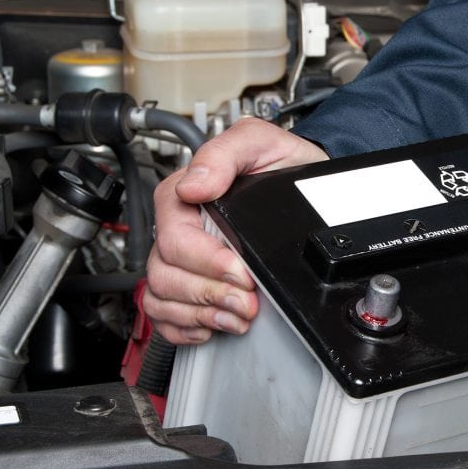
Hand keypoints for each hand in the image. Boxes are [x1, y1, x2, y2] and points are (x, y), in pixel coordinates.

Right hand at [144, 118, 328, 343]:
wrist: (306, 182)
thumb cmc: (282, 163)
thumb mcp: (261, 142)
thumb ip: (226, 153)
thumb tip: (196, 184)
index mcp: (185, 195)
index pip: (174, 238)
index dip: (207, 262)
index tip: (241, 272)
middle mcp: (180, 228)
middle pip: (166, 274)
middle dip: (209, 294)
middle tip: (247, 301)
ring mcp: (183, 258)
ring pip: (161, 297)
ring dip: (201, 314)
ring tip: (237, 315)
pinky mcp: (192, 281)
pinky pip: (165, 314)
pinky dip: (185, 327)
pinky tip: (213, 323)